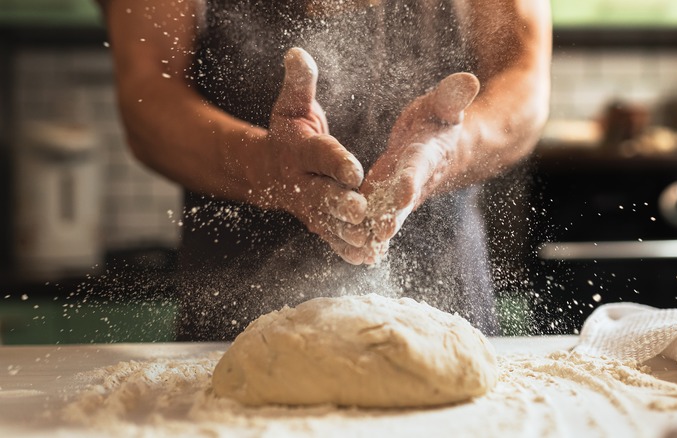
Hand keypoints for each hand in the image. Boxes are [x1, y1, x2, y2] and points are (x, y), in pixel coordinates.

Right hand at [250, 48, 368, 263]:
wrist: (266, 169)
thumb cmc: (288, 131)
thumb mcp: (292, 105)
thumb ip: (300, 83)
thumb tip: (297, 53)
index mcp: (299, 150)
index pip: (319, 155)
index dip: (336, 161)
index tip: (355, 169)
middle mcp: (301, 182)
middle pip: (322, 194)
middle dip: (340, 203)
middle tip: (361, 211)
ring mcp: (307, 206)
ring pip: (328, 222)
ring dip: (347, 233)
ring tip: (370, 240)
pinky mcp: (316, 222)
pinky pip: (330, 237)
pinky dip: (346, 249)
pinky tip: (367, 258)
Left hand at [357, 73, 480, 262]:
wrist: (445, 148)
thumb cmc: (440, 120)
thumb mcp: (444, 105)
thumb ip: (452, 96)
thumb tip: (469, 79)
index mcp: (427, 154)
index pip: (419, 167)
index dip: (411, 179)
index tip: (403, 191)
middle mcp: (415, 180)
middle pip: (403, 201)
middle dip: (392, 216)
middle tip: (380, 233)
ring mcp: (400, 195)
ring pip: (387, 215)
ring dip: (375, 231)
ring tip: (360, 248)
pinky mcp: (387, 201)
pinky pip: (377, 219)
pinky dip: (368, 235)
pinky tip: (353, 251)